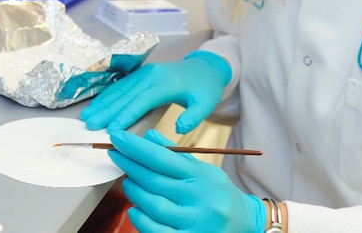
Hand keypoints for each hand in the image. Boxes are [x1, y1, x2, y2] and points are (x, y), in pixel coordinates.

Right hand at [81, 51, 230, 133]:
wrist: (204, 68)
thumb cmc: (204, 90)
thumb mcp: (206, 104)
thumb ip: (194, 117)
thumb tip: (179, 129)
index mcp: (167, 83)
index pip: (143, 101)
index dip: (127, 115)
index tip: (112, 130)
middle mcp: (152, 75)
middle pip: (126, 95)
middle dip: (107, 110)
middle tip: (89, 125)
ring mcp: (144, 73)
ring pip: (120, 89)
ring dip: (102, 103)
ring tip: (86, 117)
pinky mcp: (140, 74)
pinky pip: (121, 86)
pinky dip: (106, 96)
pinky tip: (95, 106)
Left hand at [109, 128, 264, 232]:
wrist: (245, 224)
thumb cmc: (219, 194)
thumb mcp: (203, 170)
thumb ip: (175, 156)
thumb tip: (148, 137)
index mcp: (204, 176)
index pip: (164, 158)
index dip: (137, 148)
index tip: (118, 138)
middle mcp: (200, 198)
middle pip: (155, 180)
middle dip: (130, 166)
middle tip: (116, 156)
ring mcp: (195, 222)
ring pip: (153, 205)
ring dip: (134, 192)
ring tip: (127, 182)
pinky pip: (156, 231)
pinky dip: (141, 220)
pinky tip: (135, 209)